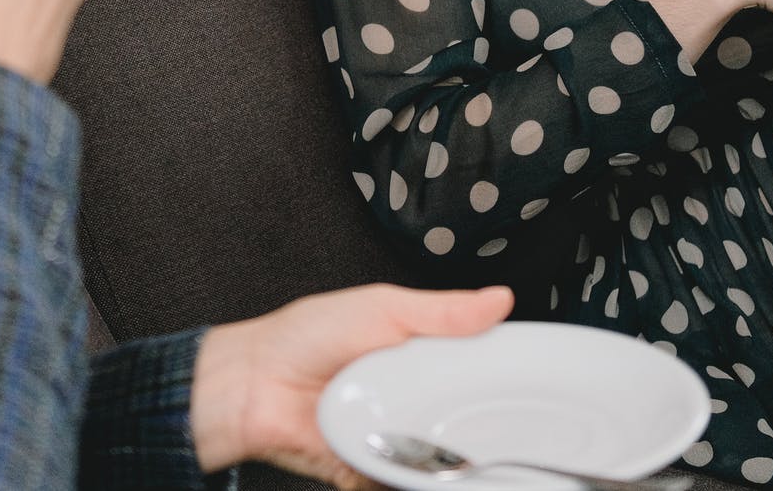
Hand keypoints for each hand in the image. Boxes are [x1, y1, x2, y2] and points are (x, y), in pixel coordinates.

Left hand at [190, 284, 513, 487]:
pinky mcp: (372, 469)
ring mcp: (390, 434)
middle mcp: (406, 394)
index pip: (470, 363)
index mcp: (413, 352)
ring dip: (443, 447)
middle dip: (470, 413)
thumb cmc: (301, 338)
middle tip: (476, 405)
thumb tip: (495, 300)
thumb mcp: (380, 307)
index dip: (494, 369)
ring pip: (438, 453)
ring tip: (431, 427)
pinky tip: (413, 460)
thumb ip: (441, 310)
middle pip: (460, 413)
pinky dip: (412, 476)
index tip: (520, 373)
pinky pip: (405, 482)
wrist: (252, 385)